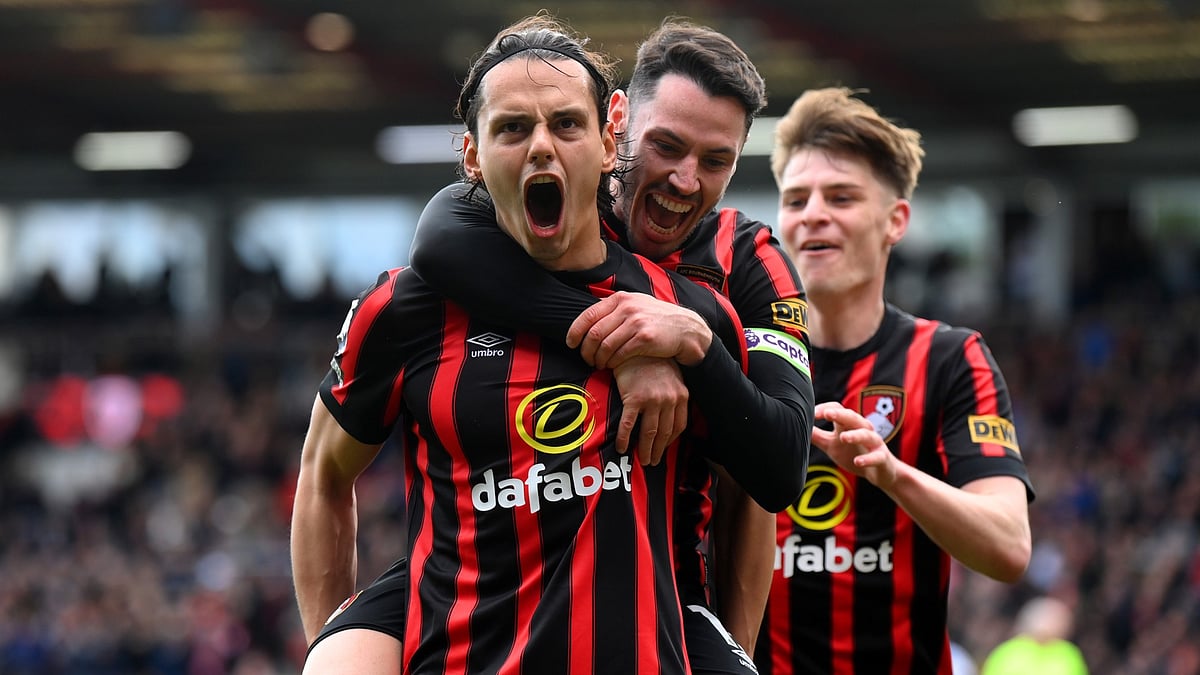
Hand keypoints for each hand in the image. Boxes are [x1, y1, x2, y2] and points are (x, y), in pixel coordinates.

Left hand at [566, 291, 712, 367]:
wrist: (687, 329)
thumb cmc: (658, 320)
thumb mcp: (637, 305)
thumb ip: (614, 309)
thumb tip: (589, 318)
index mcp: (621, 299)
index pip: (588, 315)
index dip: (575, 332)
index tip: (571, 344)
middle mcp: (627, 308)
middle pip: (593, 333)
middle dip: (586, 350)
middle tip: (587, 360)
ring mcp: (636, 322)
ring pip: (604, 345)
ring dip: (598, 359)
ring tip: (599, 365)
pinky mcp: (645, 338)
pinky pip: (619, 354)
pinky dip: (612, 363)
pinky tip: (612, 366)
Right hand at [612, 356, 687, 464]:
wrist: (636, 344)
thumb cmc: (651, 360)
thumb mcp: (671, 376)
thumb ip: (672, 393)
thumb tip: (669, 413)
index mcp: (681, 395)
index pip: (679, 426)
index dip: (670, 441)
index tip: (664, 449)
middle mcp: (669, 399)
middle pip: (664, 433)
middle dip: (658, 450)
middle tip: (651, 462)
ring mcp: (652, 400)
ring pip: (648, 433)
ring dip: (644, 449)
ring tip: (640, 459)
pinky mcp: (634, 398)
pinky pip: (628, 425)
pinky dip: (624, 439)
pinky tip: (621, 447)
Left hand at [811, 402, 898, 488]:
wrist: (879, 472)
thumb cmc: (853, 453)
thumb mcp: (831, 445)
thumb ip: (817, 436)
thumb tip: (799, 427)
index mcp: (849, 424)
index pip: (838, 410)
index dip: (826, 409)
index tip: (812, 413)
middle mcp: (863, 429)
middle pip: (853, 417)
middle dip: (841, 415)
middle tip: (827, 414)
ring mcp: (874, 443)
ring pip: (866, 434)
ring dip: (855, 435)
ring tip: (843, 437)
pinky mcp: (882, 457)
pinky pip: (876, 456)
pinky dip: (868, 459)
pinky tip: (858, 461)